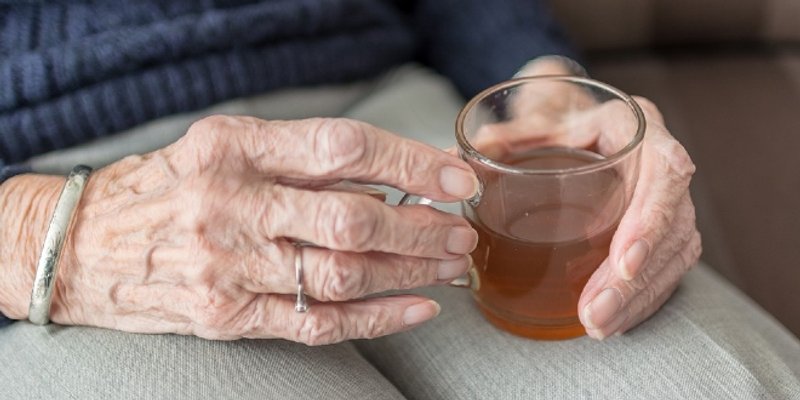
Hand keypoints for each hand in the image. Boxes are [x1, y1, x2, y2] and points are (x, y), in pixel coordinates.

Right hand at [0, 116, 479, 344]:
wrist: (79, 244)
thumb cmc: (163, 187)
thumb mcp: (221, 146)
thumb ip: (296, 158)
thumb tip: (387, 174)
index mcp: (233, 147)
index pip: (342, 147)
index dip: (410, 161)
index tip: (454, 178)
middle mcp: (230, 204)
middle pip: (353, 217)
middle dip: (421, 227)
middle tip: (459, 231)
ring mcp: (227, 266)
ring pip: (344, 274)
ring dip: (410, 271)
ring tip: (448, 264)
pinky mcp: (226, 316)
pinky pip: (316, 322)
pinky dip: (377, 318)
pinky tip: (415, 307)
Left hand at [492, 58, 701, 338]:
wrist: (572, 117)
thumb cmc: (555, 118)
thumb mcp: (530, 120)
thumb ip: (501, 137)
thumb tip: (454, 159)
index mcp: (632, 125)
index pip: (663, 171)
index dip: (649, 220)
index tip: (623, 262)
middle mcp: (659, 159)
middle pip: (671, 223)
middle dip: (635, 278)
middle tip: (596, 312)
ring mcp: (665, 195)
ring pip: (674, 252)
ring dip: (638, 296)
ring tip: (598, 325)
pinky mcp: (661, 226)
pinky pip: (667, 266)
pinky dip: (642, 298)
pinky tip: (615, 321)